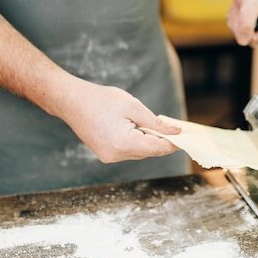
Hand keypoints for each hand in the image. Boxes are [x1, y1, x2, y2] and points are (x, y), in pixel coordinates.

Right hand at [61, 80, 180, 162]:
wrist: (71, 101)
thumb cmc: (101, 100)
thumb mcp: (133, 106)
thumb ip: (156, 122)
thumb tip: (175, 132)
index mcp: (124, 143)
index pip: (157, 148)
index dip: (173, 143)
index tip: (185, 136)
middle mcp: (116, 155)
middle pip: (149, 151)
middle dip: (161, 140)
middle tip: (171, 126)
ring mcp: (109, 157)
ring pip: (139, 152)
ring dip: (147, 140)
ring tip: (145, 123)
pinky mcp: (105, 155)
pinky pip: (128, 151)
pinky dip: (136, 141)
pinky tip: (133, 127)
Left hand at [227, 0, 257, 45]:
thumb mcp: (250, 3)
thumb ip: (247, 23)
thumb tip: (244, 41)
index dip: (247, 33)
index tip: (243, 19)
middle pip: (246, 38)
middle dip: (239, 23)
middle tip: (242, 8)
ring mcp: (254, 28)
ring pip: (238, 33)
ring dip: (235, 19)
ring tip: (241, 6)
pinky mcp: (245, 26)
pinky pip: (234, 28)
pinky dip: (233, 17)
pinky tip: (238, 8)